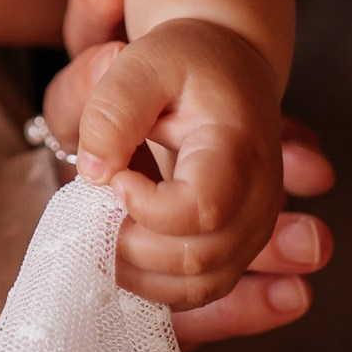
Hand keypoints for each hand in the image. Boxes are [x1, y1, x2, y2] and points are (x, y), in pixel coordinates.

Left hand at [45, 0, 333, 343]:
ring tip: (104, 227)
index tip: (115, 177)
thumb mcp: (140, 63)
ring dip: (139, 271)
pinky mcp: (241, 245)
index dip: (146, 207)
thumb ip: (112, 111)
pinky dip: (155, 282)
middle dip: (131, 244)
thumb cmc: (183, 62)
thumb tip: (92, 172)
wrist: (227, 66)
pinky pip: (201, 289)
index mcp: (236, 146)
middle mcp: (259, 196)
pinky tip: (124, 248)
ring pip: (199, 286)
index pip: (200, 209)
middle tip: (98, 205)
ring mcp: (255, 227)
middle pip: (197, 259)